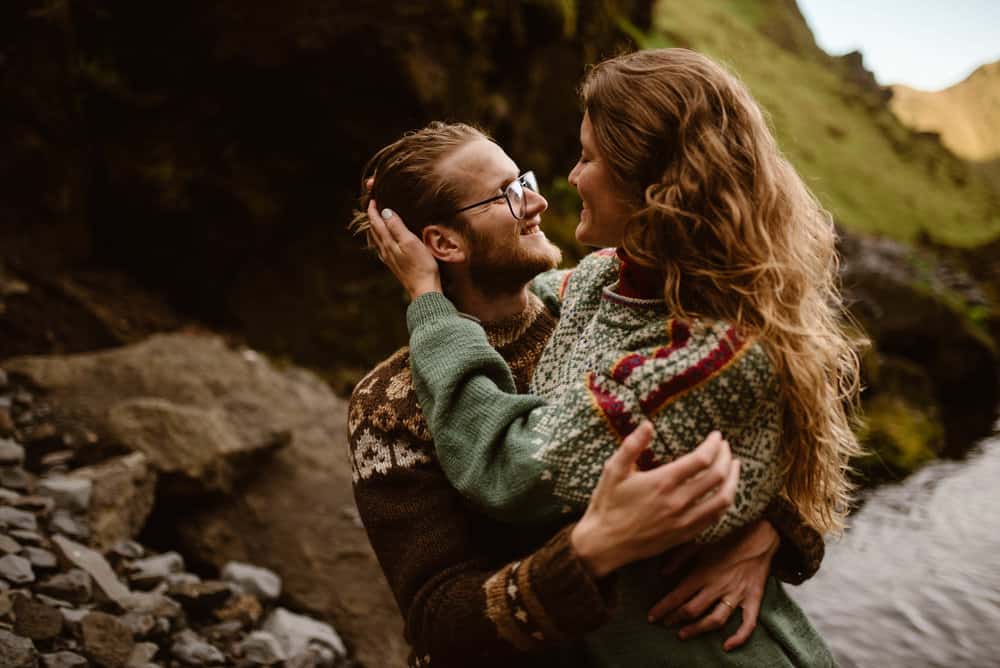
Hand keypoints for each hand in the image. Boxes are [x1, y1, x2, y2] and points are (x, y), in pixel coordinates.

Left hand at [367, 200, 442, 298]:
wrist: (424, 289)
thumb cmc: (421, 265)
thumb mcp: (410, 242)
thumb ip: (397, 227)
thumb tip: (385, 212)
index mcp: (387, 242)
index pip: (376, 222)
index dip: (373, 209)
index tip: (373, 198)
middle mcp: (384, 250)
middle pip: (373, 230)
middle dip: (372, 216)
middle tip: (372, 204)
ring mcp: (389, 258)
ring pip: (376, 239)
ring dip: (375, 227)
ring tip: (376, 219)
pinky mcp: (395, 264)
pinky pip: (383, 246)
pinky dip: (381, 237)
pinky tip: (385, 240)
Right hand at [571, 422, 738, 577]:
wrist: (604, 544)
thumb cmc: (607, 504)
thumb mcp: (613, 470)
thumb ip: (631, 445)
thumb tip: (648, 424)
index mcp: (662, 482)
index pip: (701, 459)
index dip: (714, 445)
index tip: (716, 435)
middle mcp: (678, 501)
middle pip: (717, 476)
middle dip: (726, 457)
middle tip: (725, 447)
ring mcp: (684, 520)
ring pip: (723, 499)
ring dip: (733, 480)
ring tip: (734, 467)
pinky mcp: (685, 534)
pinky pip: (715, 518)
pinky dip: (725, 503)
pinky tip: (724, 493)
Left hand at [647, 519, 779, 650]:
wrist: (760, 533)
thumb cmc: (728, 536)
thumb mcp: (700, 541)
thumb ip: (679, 557)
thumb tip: (662, 572)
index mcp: (703, 572)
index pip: (678, 595)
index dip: (663, 608)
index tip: (651, 617)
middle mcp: (718, 586)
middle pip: (693, 610)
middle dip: (675, 619)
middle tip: (665, 624)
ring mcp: (737, 594)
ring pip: (715, 620)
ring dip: (698, 630)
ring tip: (684, 634)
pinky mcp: (753, 598)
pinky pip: (748, 623)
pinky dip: (739, 637)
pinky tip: (727, 646)